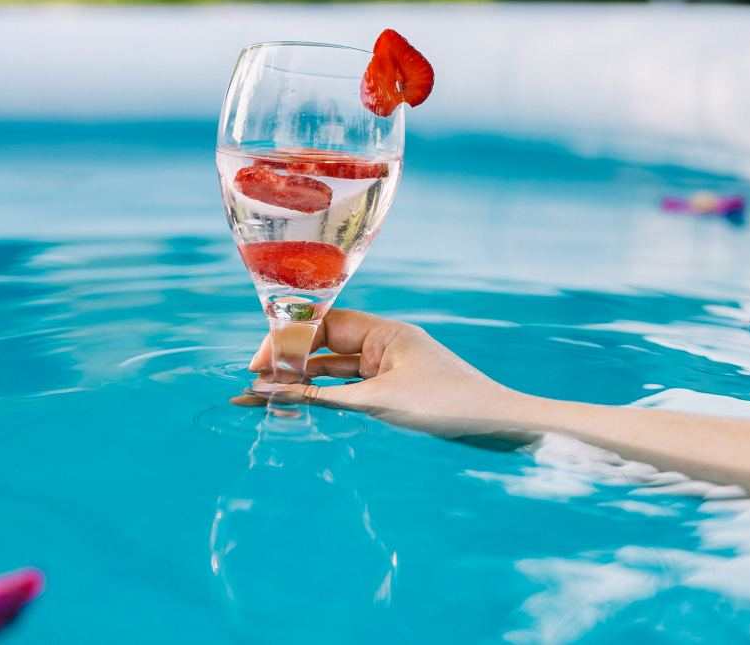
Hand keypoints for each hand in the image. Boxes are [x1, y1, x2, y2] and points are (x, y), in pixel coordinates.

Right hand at [242, 310, 532, 443]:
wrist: (498, 424)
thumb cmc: (448, 405)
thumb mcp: (380, 402)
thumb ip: (326, 396)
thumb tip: (279, 390)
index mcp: (384, 332)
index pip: (322, 325)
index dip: (286, 341)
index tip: (258, 364)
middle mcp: (383, 343)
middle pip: (323, 344)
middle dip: (286, 359)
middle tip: (251, 380)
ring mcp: (388, 366)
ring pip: (332, 368)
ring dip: (300, 379)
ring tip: (260, 393)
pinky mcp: (393, 389)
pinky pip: (348, 388)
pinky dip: (323, 394)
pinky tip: (296, 400)